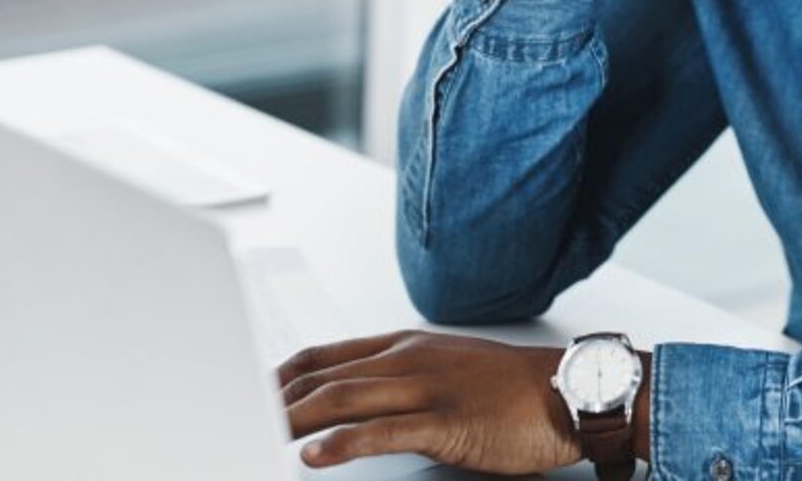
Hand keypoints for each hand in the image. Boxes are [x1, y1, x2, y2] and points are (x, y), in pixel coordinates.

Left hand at [277, 330, 579, 473]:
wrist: (568, 391)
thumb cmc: (511, 388)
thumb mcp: (447, 369)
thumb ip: (401, 378)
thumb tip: (356, 400)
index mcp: (406, 346)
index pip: (324, 355)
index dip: (280, 375)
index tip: (249, 393)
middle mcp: (410, 360)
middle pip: (323, 377)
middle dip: (273, 400)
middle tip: (234, 417)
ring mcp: (427, 389)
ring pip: (343, 399)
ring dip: (292, 419)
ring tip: (255, 434)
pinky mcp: (446, 422)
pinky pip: (383, 432)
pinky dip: (342, 444)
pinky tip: (314, 456)